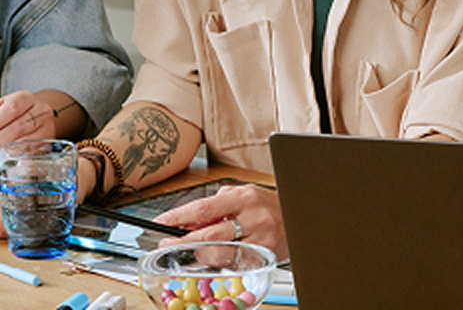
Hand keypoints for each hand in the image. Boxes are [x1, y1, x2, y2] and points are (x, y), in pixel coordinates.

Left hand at [0, 91, 71, 146]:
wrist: (38, 117)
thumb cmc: (19, 111)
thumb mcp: (2, 105)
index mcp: (26, 98)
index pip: (12, 108)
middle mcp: (41, 111)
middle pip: (18, 126)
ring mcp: (46, 127)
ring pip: (23, 141)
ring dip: (4, 145)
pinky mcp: (47, 142)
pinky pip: (28, 151)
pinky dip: (13, 152)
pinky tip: (7, 148)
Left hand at [153, 184, 287, 259]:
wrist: (300, 216)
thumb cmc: (266, 205)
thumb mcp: (240, 197)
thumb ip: (214, 208)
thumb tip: (185, 222)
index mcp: (243, 197)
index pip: (203, 208)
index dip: (179, 216)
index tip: (162, 222)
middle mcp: (252, 217)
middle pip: (209, 234)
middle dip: (183, 241)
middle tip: (167, 244)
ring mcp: (260, 238)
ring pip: (221, 254)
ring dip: (201, 254)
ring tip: (194, 250)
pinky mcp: (265, 255)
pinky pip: (235, 264)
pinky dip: (220, 263)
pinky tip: (214, 258)